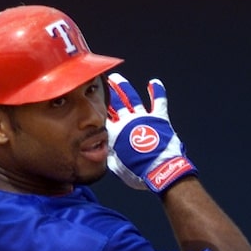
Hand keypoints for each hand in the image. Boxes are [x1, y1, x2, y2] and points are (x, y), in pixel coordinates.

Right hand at [106, 73, 196, 193]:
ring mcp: (143, 118)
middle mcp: (127, 122)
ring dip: (123, 87)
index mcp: (114, 134)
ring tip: (117, 78)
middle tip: (101, 84)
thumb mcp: (116, 167)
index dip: (96, 111)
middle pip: (114, 104)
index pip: (103, 119)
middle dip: (107, 94)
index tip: (90, 103)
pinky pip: (158, 101)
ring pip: (131, 98)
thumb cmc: (137, 172)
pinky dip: (156, 91)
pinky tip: (154, 82)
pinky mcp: (159, 118)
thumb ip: (109, 155)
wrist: (159, 170)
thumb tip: (101, 151)